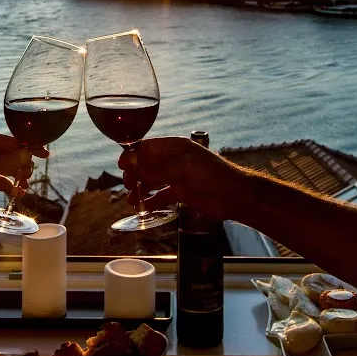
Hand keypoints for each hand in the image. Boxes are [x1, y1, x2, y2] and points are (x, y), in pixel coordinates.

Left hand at [0, 132, 48, 217]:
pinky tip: (17, 194)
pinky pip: (6, 180)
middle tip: (25, 177)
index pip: (15, 141)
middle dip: (24, 165)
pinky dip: (12, 186)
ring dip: (20, 177)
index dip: (31, 148)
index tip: (46, 154)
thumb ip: (11, 160)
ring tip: (22, 187)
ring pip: (12, 168)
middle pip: (16, 154)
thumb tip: (31, 152)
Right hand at [117, 136, 246, 220]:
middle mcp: (174, 160)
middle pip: (146, 165)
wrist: (235, 195)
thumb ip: (157, 169)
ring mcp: (177, 176)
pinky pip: (161, 196)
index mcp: (175, 147)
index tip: (121, 165)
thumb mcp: (182, 168)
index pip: (147, 147)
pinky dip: (151, 202)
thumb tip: (133, 167)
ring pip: (152, 181)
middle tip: (128, 184)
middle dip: (135, 174)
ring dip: (140, 189)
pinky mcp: (181, 192)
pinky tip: (142, 209)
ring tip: (132, 199)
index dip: (133, 155)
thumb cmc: (212, 175)